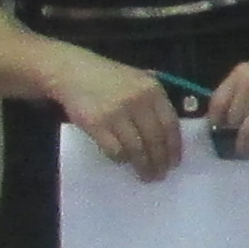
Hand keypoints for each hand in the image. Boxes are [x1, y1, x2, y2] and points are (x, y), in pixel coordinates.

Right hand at [47, 49, 185, 181]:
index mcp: (153, 90)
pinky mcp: (96, 124)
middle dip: (160, 161)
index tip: (175, 162)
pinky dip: (121, 159)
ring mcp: (116, 113)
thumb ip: (155, 101)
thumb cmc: (109, 78)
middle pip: (155, 139)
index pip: (170, 124)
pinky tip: (123, 161)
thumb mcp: (139, 79)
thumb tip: (171, 133)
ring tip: (146, 175)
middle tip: (160, 174)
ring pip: (136, 148)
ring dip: (143, 165)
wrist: (73, 72)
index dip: (174, 146)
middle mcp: (137, 101)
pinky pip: (114, 149)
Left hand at [208, 41, 248, 156]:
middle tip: (240, 143)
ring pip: (246, 130)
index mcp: (241, 74)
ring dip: (246, 146)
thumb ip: (244, 91)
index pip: (217, 102)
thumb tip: (229, 120)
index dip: (216, 121)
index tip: (221, 131)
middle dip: (233, 135)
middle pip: (231, 120)